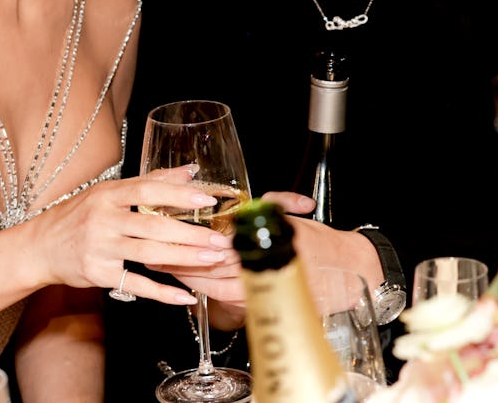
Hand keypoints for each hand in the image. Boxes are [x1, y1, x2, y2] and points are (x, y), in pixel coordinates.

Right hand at [28, 167, 231, 304]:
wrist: (39, 246)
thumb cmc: (79, 214)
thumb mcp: (109, 192)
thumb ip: (150, 181)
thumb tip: (189, 170)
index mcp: (108, 194)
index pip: (146, 190)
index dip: (177, 193)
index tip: (206, 198)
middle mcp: (103, 219)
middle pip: (153, 226)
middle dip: (190, 234)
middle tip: (220, 240)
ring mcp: (101, 248)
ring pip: (149, 254)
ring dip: (184, 258)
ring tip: (212, 260)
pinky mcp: (99, 274)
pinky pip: (136, 283)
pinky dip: (162, 292)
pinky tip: (185, 297)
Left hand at [144, 190, 315, 329]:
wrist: (346, 274)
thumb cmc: (317, 243)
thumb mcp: (288, 215)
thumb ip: (267, 203)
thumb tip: (242, 196)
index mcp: (260, 239)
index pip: (214, 239)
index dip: (187, 236)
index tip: (165, 228)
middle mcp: (256, 265)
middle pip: (206, 263)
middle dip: (176, 256)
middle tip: (152, 249)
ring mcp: (255, 288)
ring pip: (210, 283)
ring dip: (184, 275)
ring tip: (160, 266)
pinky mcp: (258, 303)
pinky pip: (223, 298)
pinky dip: (203, 290)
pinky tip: (189, 285)